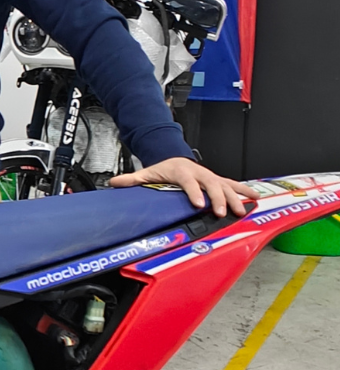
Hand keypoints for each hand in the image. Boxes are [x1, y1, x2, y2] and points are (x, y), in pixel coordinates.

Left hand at [109, 156, 254, 217]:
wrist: (175, 157)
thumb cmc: (163, 169)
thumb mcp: (147, 173)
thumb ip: (132, 180)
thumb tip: (114, 183)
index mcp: (182, 172)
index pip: (188, 182)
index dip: (194, 193)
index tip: (198, 204)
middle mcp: (199, 173)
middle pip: (211, 185)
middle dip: (218, 199)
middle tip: (221, 212)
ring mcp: (211, 177)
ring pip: (226, 186)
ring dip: (235, 198)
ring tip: (242, 210)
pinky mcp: (218, 180)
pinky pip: (233, 185)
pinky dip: (245, 191)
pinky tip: (255, 198)